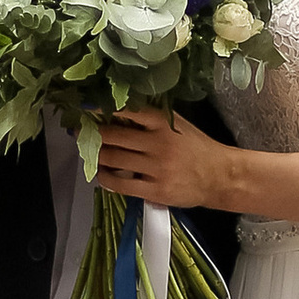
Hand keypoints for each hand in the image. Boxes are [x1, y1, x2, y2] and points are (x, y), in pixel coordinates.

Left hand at [91, 105, 230, 208]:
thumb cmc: (196, 147)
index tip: (84, 108)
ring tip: (90, 152)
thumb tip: (118, 112)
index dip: (101, 109)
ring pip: (113, 159)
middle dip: (92, 134)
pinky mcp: (155, 190)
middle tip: (78, 132)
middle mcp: (158, 143)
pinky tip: (102, 174)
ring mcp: (156, 168)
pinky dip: (106, 178)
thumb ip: (152, 118)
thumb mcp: (177, 124)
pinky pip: (120, 184)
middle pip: (113, 136)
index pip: (126, 111)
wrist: (219, 176)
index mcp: (162, 122)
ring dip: (96, 155)